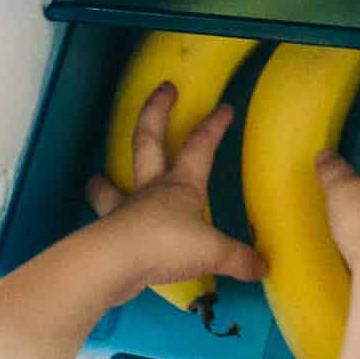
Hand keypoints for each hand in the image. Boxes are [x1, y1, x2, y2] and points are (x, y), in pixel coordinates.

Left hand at [82, 83, 265, 306]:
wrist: (115, 264)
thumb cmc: (167, 244)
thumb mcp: (213, 252)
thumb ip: (239, 258)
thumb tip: (264, 269)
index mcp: (181, 185)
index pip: (200, 145)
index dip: (214, 125)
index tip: (224, 107)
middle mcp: (150, 189)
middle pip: (149, 139)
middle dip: (157, 111)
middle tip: (164, 89)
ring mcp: (125, 209)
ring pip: (110, 187)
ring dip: (103, 181)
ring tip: (96, 176)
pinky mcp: (109, 234)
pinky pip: (108, 223)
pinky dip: (107, 225)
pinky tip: (106, 230)